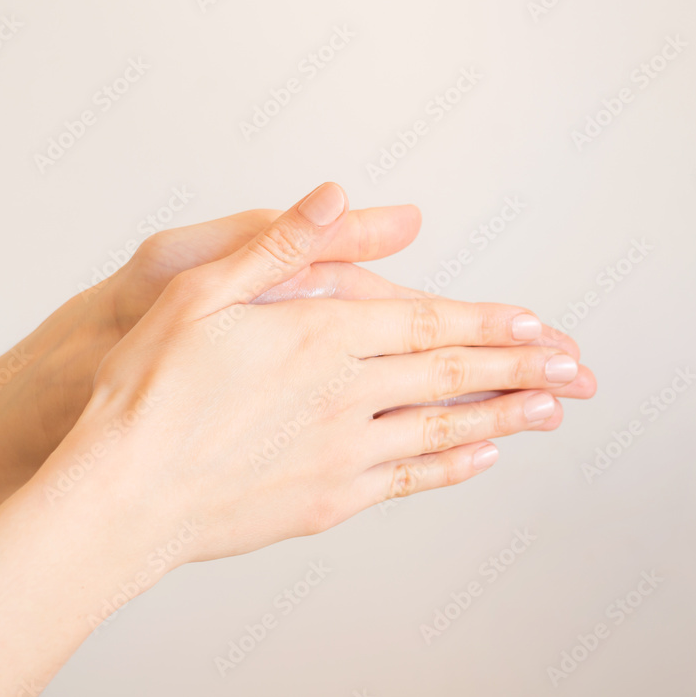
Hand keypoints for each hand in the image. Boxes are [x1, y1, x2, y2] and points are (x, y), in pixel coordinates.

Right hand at [42, 183, 595, 569]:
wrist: (121, 495)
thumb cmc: (147, 390)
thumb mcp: (200, 292)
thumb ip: (280, 244)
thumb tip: (338, 195)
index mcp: (319, 337)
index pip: (426, 322)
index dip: (486, 322)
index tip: (536, 322)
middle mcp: (345, 395)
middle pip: (451, 374)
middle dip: (519, 366)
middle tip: (574, 365)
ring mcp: (344, 454)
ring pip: (445, 429)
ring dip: (506, 416)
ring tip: (553, 408)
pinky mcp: (331, 501)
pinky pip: (411, 479)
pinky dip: (454, 464)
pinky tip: (482, 457)